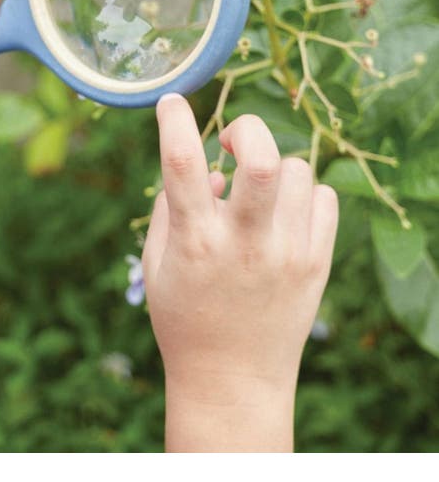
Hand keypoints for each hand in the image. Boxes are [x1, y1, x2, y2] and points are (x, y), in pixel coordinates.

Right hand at [142, 94, 337, 450]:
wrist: (234, 380)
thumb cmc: (185, 316)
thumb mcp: (157, 263)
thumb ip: (172, 207)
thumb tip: (211, 166)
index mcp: (196, 242)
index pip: (181, 164)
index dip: (173, 119)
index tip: (171, 101)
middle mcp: (245, 244)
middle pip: (262, 160)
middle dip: (246, 129)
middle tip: (232, 142)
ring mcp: (287, 253)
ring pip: (297, 170)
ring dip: (272, 168)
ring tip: (256, 194)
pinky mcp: (318, 263)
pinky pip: (324, 197)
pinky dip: (302, 195)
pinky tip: (281, 215)